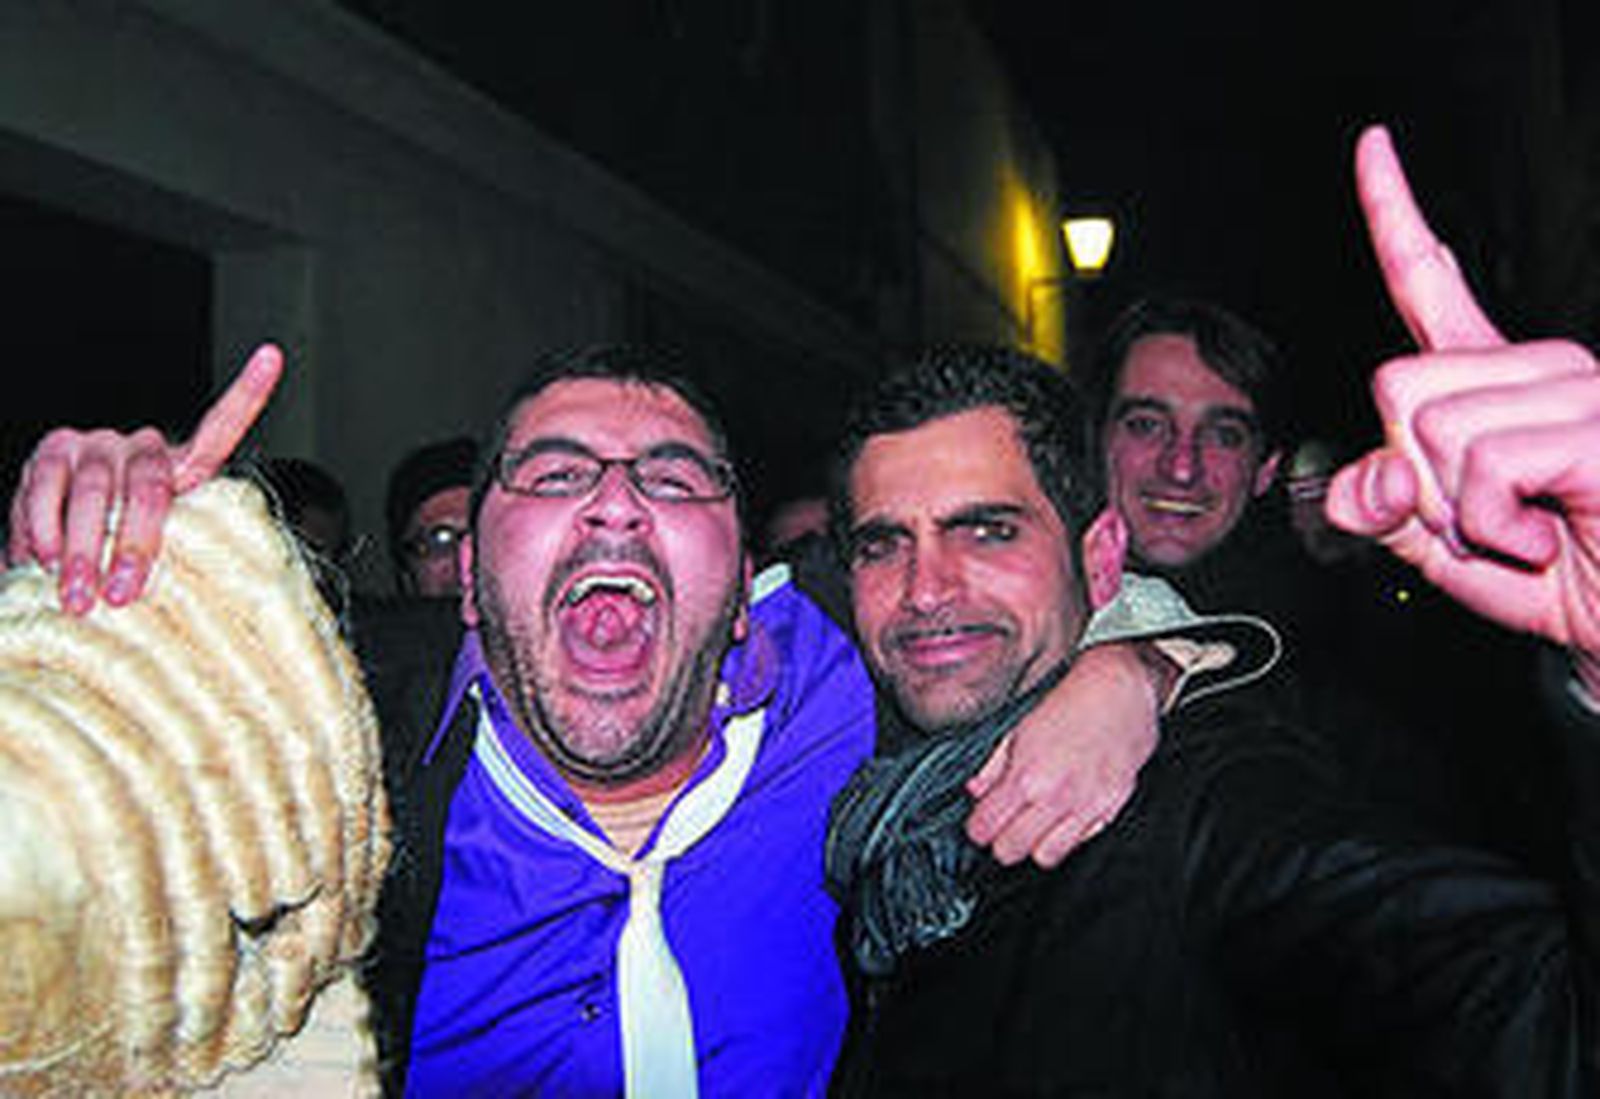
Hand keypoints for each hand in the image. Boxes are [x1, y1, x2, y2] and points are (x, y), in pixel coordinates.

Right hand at [8, 343, 283, 612]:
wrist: (67, 553)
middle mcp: (143, 445)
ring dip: (82, 551)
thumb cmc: (127, 557)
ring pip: (94, 493)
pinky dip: (42, 532)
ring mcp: (97, 445)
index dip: (249, 391)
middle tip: (120, 595)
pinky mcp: (51, 453)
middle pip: (147, 487)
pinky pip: (45, 491)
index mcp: (185, 464)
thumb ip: (179, 551)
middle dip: (133, 547)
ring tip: (77, 596)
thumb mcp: (166, 552)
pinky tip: (40, 562)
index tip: (272, 357)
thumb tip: (207, 588)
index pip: (222, 427)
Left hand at [964, 644, 1157, 867]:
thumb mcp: (1018, 727)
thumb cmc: (1070, 702)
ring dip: (1034, 845)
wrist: (1121, 691)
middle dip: (1001, 841)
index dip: (977, 828)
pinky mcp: (1109, 809)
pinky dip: (1066, 838)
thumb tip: (975, 790)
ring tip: (1034, 825)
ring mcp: (1084, 807)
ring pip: (1044, 857)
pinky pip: (1079, 844)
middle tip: (1004, 825)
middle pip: (1009, 851)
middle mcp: (1054, 797)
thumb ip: (993, 765)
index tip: (981, 821)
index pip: (984, 829)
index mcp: (1025, 776)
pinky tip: (1062, 817)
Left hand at [1326, 126, 1599, 672]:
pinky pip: (1479, 466)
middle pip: (1395, 385)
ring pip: (1429, 426)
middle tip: (1479, 517)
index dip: (1395, 212)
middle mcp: (1539, 367)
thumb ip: (1384, 508)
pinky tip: (1544, 534)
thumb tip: (1361, 479)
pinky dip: (1493, 526)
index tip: (1373, 145)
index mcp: (1495, 381)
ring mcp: (1575, 389)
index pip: (1430, 282)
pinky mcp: (1593, 427)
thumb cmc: (1558, 578)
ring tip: (1520, 528)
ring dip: (1456, 510)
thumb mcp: (1442, 547)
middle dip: (1411, 473)